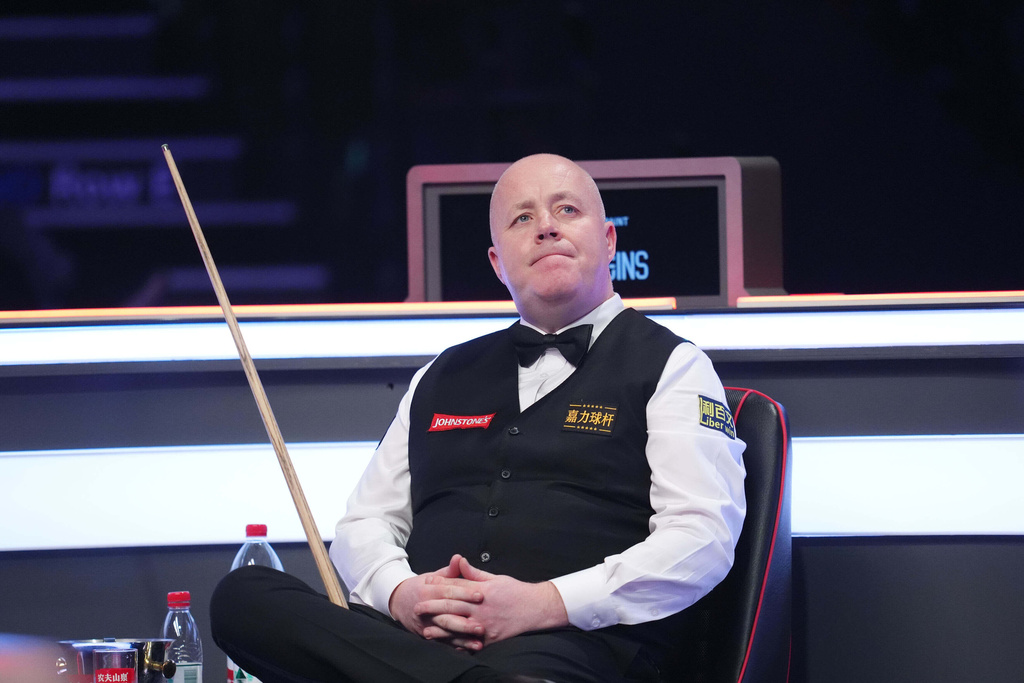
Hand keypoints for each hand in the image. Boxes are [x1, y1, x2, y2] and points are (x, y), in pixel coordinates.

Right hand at [388, 555, 485, 648]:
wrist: (398, 601)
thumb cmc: (420, 587)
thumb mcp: (431, 576)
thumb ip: (448, 571)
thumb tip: (459, 558)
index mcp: (427, 591)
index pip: (448, 592)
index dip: (464, 593)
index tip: (481, 595)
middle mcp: (425, 609)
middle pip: (447, 616)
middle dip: (465, 622)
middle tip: (482, 625)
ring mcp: (425, 624)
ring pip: (445, 632)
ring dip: (462, 639)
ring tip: (479, 642)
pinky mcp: (426, 634)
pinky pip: (442, 642)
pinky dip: (456, 646)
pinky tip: (469, 649)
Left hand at [416, 556, 568, 646]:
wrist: (536, 608)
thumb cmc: (516, 591)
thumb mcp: (495, 578)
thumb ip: (474, 573)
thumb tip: (458, 560)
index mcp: (482, 590)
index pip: (456, 587)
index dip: (439, 585)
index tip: (426, 584)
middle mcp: (481, 608)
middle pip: (453, 607)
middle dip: (433, 608)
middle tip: (417, 608)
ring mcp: (485, 624)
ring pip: (458, 627)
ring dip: (441, 630)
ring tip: (426, 631)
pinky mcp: (490, 638)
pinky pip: (471, 642)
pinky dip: (458, 644)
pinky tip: (447, 646)